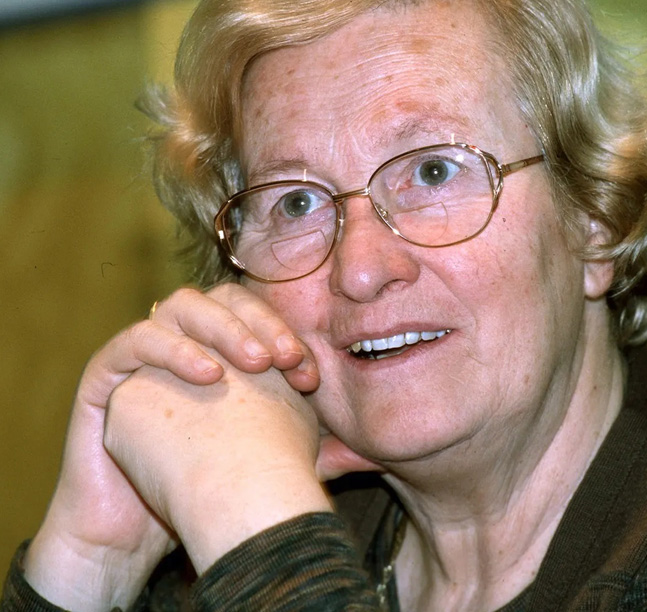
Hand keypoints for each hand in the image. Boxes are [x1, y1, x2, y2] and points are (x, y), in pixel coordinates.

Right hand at [24, 283, 316, 610]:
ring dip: (223, 329)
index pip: (251, 312)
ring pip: (179, 307)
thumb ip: (297, 422)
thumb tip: (356, 427)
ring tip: (255, 363)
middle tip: (284, 358)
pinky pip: (137, 339)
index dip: (281, 331)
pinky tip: (209, 375)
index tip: (310, 373)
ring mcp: (140, 351)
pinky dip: (176, 349)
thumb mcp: (262, 450)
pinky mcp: (105, 371)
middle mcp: (178, 339)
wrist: (138, 532)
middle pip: (219, 299)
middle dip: (258, 323)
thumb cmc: (203, 489)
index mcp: (213, 347)